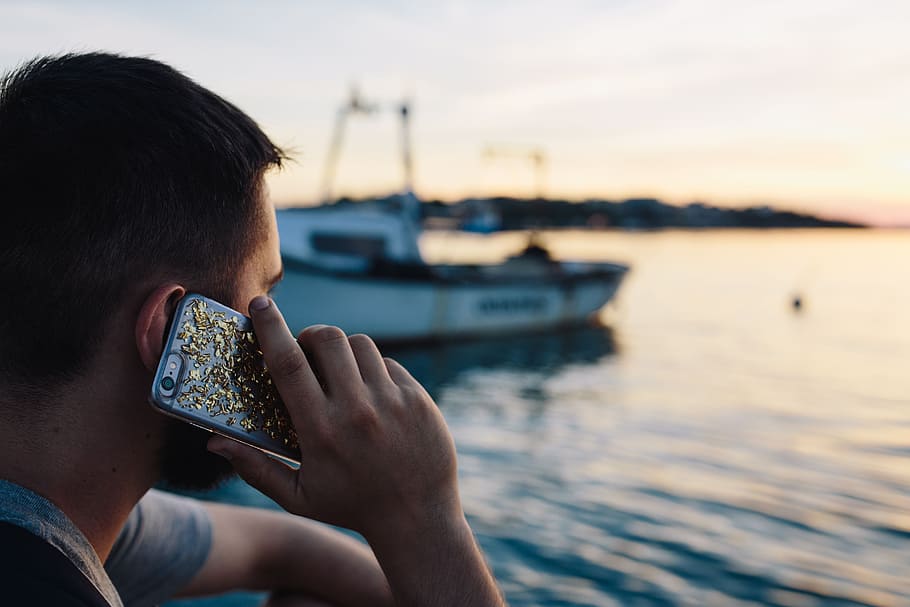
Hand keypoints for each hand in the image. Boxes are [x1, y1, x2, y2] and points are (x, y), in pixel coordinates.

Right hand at [207, 296, 460, 540]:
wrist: (419, 519)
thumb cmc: (352, 507)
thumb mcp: (298, 497)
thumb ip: (255, 467)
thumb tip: (213, 441)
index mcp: (320, 431)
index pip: (288, 363)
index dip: (270, 328)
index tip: (260, 304)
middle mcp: (357, 410)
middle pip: (327, 339)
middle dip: (310, 335)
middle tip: (306, 351)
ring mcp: (391, 401)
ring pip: (360, 345)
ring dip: (342, 351)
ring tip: (338, 374)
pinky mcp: (418, 398)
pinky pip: (389, 364)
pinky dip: (373, 371)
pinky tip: (370, 395)